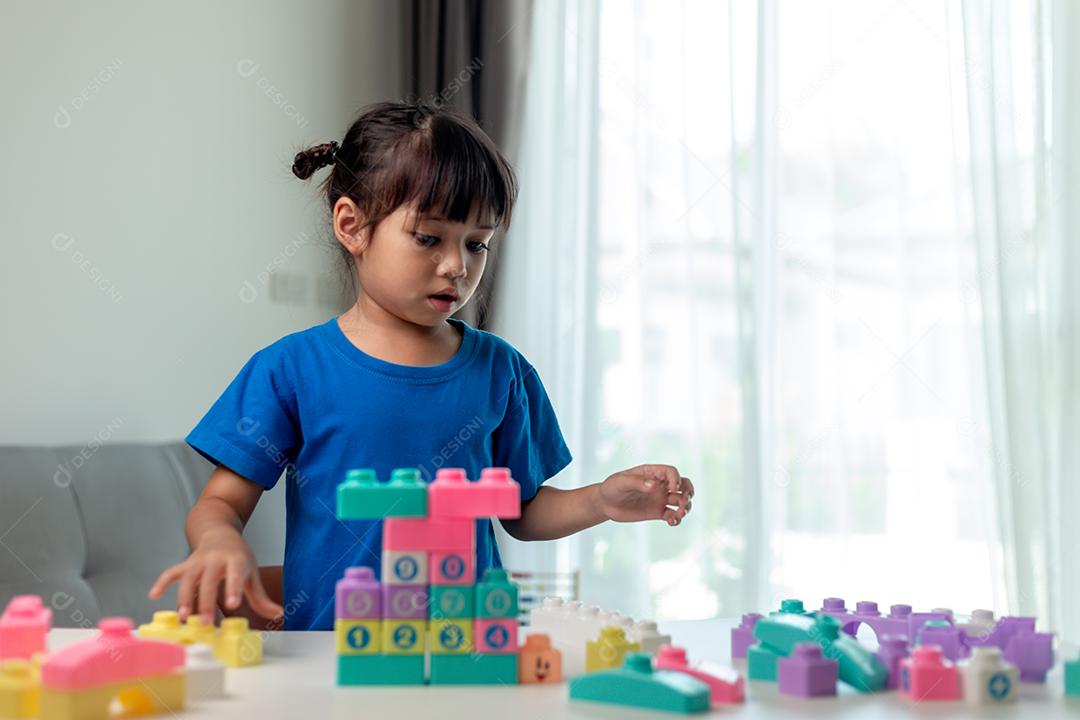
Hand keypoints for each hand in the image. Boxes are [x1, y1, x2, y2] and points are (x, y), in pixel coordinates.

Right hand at [147, 528, 283, 624]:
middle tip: (205, 623)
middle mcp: (215, 559)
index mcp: (235, 560)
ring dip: (184, 597)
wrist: (220, 533)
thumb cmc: (238, 558)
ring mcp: (197, 561)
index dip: (233, 588)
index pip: (235, 574)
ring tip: (183, 618)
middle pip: (209, 581)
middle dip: (206, 602)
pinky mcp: (184, 564)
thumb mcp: (252, 574)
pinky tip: (154, 595)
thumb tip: (279, 614)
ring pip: (188, 579)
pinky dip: (161, 582)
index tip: (232, 605)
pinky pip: (170, 572)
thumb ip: (261, 597)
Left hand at [593, 464, 693, 525]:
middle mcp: (659, 485)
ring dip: (686, 507)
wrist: (605, 504)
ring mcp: (660, 498)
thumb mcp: (621, 482)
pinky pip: (672, 515)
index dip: (676, 479)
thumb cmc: (612, 487)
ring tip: (679, 514)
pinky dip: (677, 519)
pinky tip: (672, 522)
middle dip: (688, 491)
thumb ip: (637, 482)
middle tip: (683, 501)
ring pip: (681, 500)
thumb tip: (654, 486)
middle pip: (683, 484)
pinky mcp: (657, 512)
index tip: (672, 489)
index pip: (671, 472)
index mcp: (652, 473)